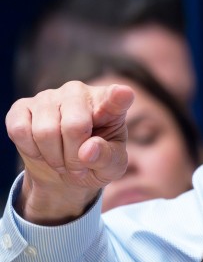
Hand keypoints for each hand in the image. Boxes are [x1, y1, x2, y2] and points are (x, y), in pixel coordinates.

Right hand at [6, 81, 134, 224]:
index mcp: (110, 105)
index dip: (119, 97)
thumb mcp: (111, 167)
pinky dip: (31, 150)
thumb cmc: (95, 161)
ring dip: (53, 157)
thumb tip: (87, 150)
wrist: (64, 169)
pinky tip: (40, 149)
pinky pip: (20, 130)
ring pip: (45, 131)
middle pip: (75, 126)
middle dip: (74, 157)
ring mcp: (50, 96)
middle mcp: (80, 92)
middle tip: (78, 167)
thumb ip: (106, 158)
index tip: (123, 95)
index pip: (116, 98)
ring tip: (61, 160)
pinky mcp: (22, 106)